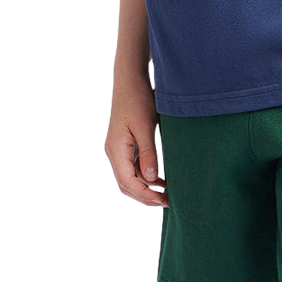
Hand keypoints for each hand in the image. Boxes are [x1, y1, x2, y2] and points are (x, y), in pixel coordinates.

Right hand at [105, 72, 168, 206]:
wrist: (130, 79)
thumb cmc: (138, 99)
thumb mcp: (146, 126)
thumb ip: (148, 154)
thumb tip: (150, 180)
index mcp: (115, 149)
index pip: (127, 182)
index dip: (145, 196)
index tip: (164, 201)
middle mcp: (113, 152)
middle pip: (126, 185)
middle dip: (145, 197)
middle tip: (169, 202)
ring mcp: (118, 149)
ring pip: (130, 178)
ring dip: (147, 188)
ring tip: (168, 194)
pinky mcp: (125, 145)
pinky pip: (133, 168)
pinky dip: (146, 177)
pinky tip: (162, 180)